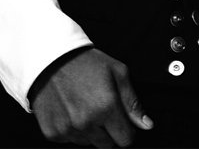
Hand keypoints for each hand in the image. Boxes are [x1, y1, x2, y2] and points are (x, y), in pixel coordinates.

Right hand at [30, 47, 153, 146]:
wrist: (50, 57)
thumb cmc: (85, 62)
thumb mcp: (116, 72)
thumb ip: (132, 101)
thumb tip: (147, 125)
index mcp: (106, 106)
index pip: (125, 139)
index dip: (125, 129)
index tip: (119, 119)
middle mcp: (86, 122)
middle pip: (107, 144)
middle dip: (107, 130)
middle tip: (99, 108)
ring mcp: (68, 129)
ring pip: (88, 143)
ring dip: (89, 130)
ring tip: (82, 105)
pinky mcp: (53, 133)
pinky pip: (69, 141)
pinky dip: (71, 129)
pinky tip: (69, 110)